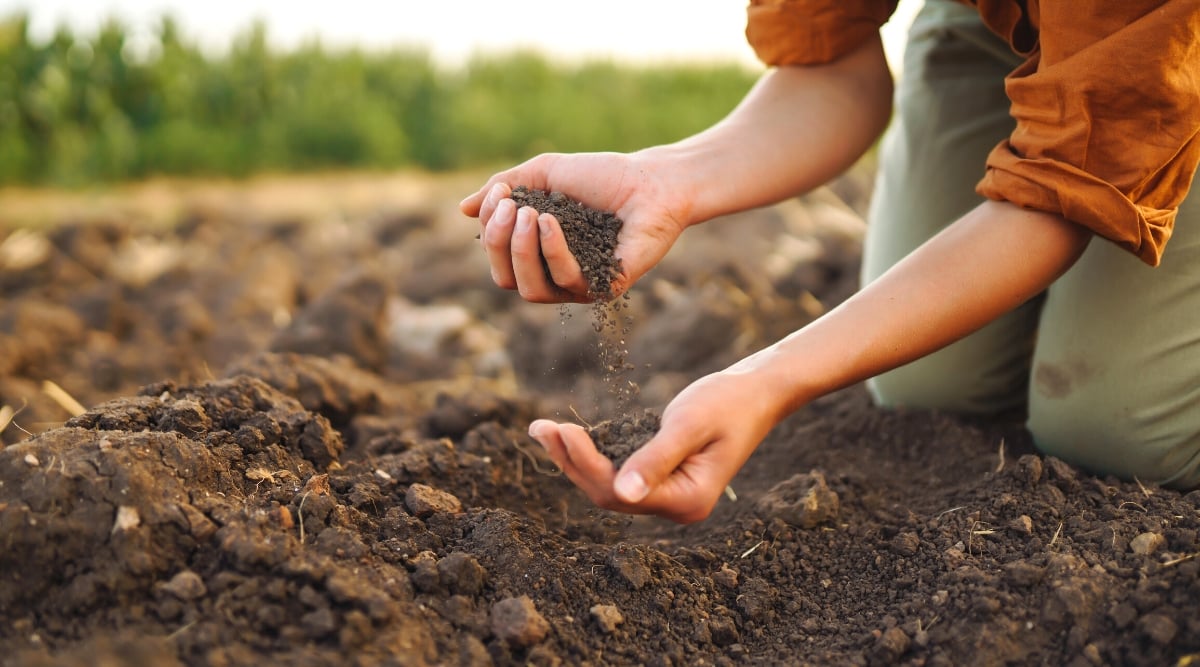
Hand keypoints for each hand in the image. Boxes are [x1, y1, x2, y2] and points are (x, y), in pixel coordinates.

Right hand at [459, 151, 689, 302]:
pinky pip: (566, 282)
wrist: (651, 180)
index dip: (490, 228)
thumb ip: (504, 188)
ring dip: (521, 250)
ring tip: (531, 214)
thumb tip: (463, 209)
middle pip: (507, 279)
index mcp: (538, 252)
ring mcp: (580, 285)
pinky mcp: (604, 288)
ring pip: (531, 290)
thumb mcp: (543, 174)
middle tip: (511, 207)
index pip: (498, 257)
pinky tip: (551, 222)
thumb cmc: (600, 176)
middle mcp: (555, 274)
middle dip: (500, 242)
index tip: (500, 193)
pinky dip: (553, 251)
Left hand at [527, 366, 785, 522]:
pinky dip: (593, 453)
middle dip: (571, 461)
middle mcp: (677, 506)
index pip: (620, 492)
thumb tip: (622, 492)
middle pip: (609, 494)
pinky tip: (570, 436)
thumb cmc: (728, 402)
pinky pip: (619, 473)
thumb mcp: (689, 425)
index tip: (561, 429)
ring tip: (544, 429)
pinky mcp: (663, 478)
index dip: (585, 463)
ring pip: (609, 486)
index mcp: (687, 501)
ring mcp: (670, 495)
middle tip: (539, 427)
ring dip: (575, 458)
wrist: (757, 392)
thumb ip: (655, 458)